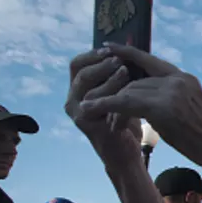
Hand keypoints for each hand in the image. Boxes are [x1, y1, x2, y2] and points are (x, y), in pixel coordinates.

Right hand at [66, 48, 141, 169]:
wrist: (125, 154)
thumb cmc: (126, 124)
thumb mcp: (121, 96)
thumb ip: (118, 77)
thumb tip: (128, 50)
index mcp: (79, 90)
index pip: (78, 64)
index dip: (93, 54)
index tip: (112, 48)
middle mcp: (73, 100)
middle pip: (80, 71)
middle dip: (100, 62)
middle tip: (118, 58)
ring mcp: (77, 112)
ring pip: (87, 86)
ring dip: (107, 76)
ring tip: (125, 70)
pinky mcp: (85, 123)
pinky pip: (96, 103)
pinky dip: (112, 94)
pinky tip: (127, 91)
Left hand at [74, 44, 201, 171]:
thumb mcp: (191, 109)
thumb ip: (171, 98)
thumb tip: (147, 101)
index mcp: (185, 78)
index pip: (150, 60)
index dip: (128, 53)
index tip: (109, 48)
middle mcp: (178, 81)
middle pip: (135, 81)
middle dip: (118, 97)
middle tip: (108, 115)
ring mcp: (171, 92)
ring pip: (129, 92)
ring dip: (114, 108)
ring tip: (113, 126)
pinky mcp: (163, 107)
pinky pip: (126, 103)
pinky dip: (107, 106)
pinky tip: (94, 110)